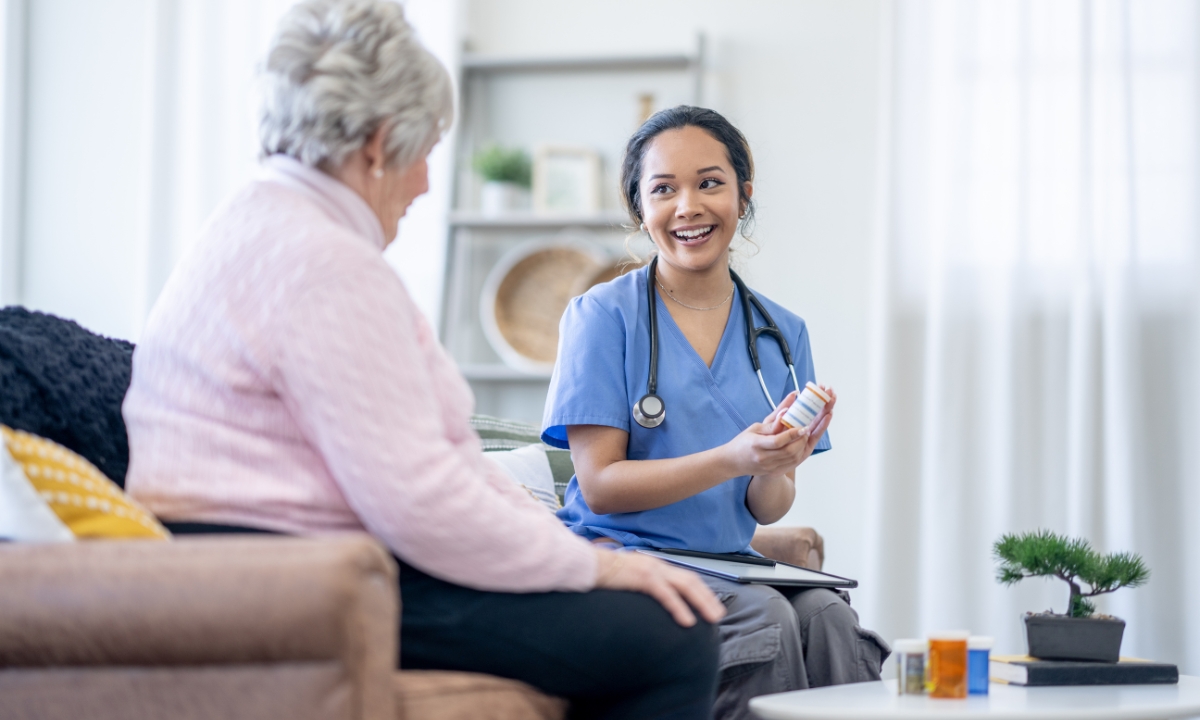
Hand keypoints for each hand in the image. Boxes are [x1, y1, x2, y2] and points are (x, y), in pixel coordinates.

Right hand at [593, 548, 725, 626]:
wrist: (584, 564)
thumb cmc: (601, 574)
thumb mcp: (626, 578)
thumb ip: (639, 584)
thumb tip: (648, 597)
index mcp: (653, 564)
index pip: (684, 576)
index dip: (700, 590)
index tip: (710, 604)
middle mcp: (655, 564)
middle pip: (690, 579)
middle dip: (707, 597)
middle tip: (718, 614)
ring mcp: (650, 569)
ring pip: (685, 585)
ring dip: (701, 602)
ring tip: (712, 618)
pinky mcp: (641, 578)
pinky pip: (666, 595)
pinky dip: (679, 608)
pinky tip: (688, 621)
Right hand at [721, 387, 836, 476]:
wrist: (732, 462)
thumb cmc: (742, 442)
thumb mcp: (754, 428)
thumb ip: (772, 422)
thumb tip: (786, 410)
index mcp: (756, 445)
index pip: (778, 441)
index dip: (792, 434)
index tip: (803, 426)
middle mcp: (763, 458)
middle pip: (788, 451)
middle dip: (801, 440)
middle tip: (807, 429)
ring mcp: (768, 467)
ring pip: (792, 459)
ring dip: (801, 447)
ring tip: (805, 436)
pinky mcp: (772, 472)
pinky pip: (790, 464)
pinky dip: (797, 454)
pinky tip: (800, 446)